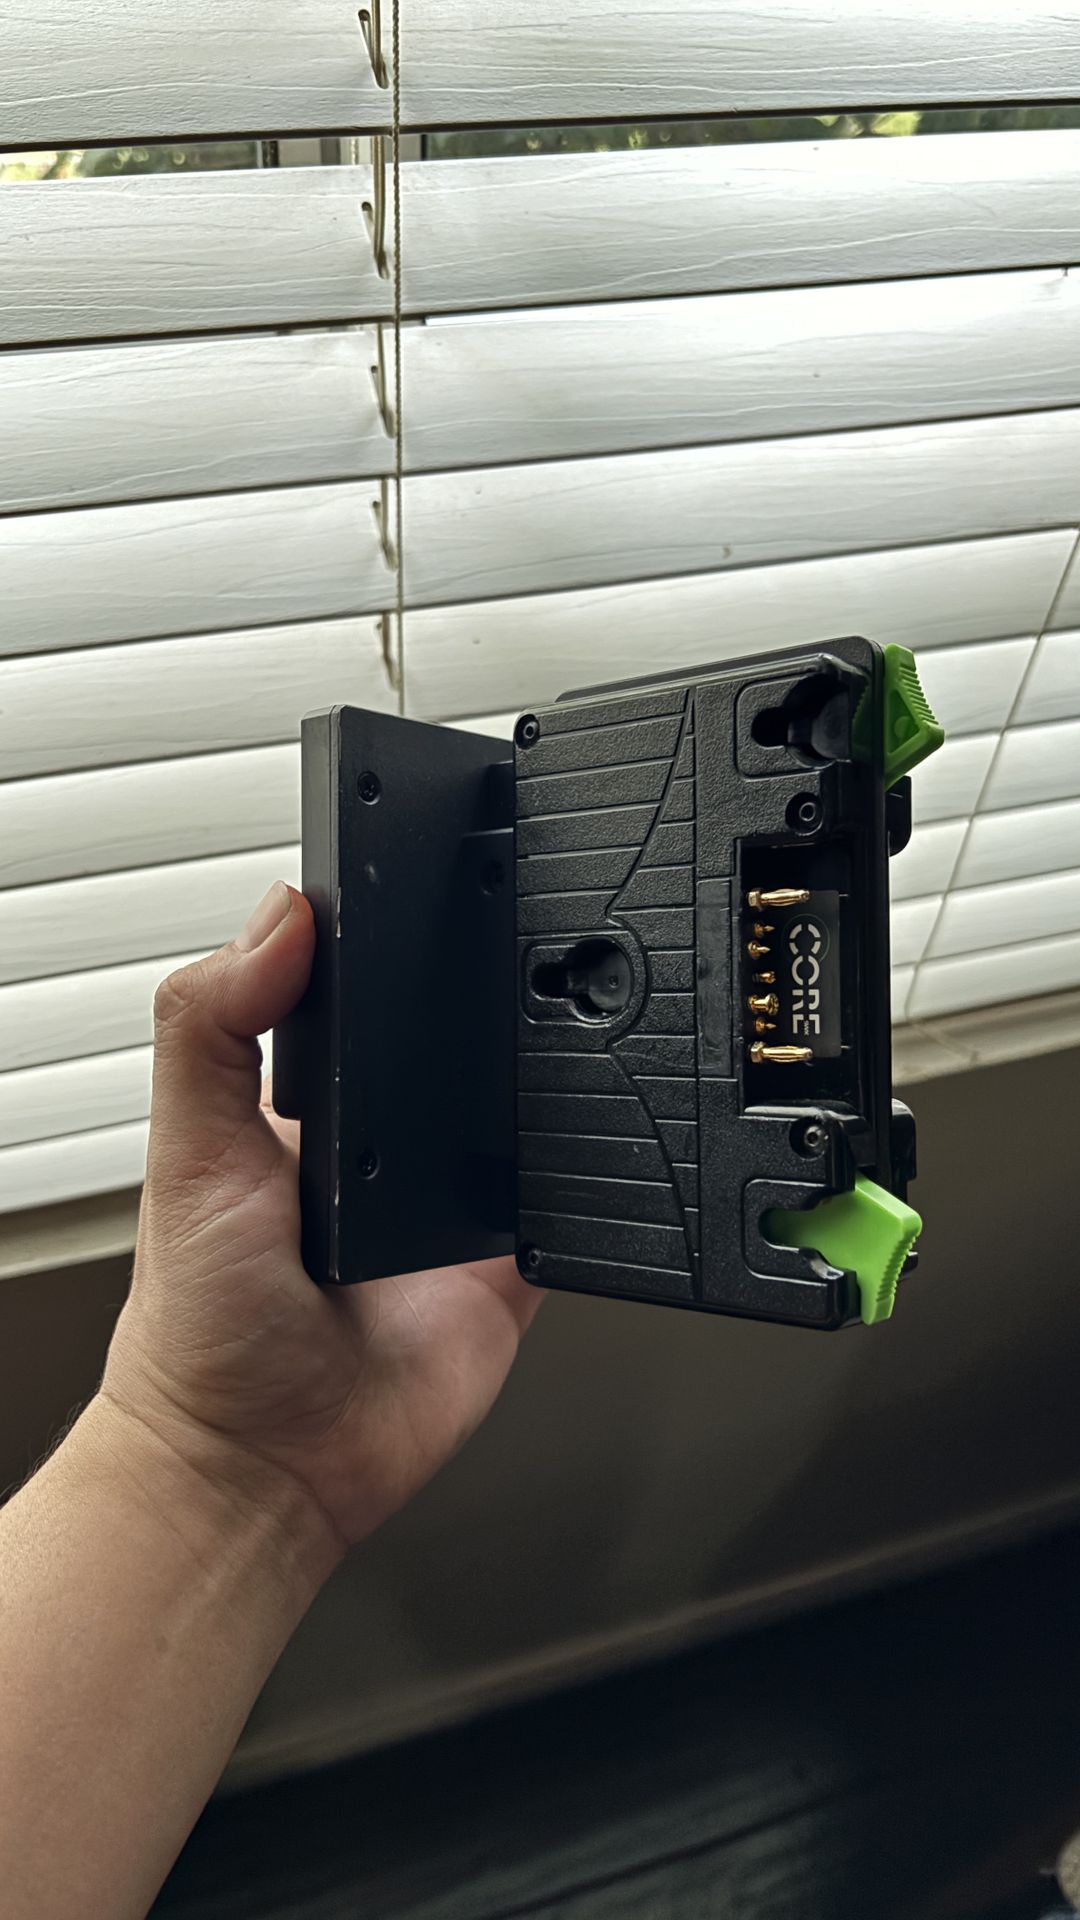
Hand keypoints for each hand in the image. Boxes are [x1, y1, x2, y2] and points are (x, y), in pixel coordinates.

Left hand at [101, 881, 541, 1571]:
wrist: (263, 1469)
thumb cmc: (201, 1330)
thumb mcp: (186, 1151)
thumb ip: (213, 1026)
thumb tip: (276, 916)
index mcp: (306, 1100)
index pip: (362, 993)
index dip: (391, 943)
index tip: (430, 887)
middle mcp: (385, 1144)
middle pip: (458, 1042)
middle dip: (486, 1008)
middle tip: (505, 971)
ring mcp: (452, 1203)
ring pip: (526, 1111)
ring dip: (543, 1085)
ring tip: (548, 1048)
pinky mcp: (510, 1265)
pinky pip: (569, 1204)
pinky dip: (585, 1178)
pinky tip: (582, 1149)